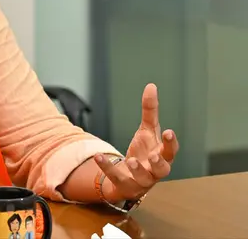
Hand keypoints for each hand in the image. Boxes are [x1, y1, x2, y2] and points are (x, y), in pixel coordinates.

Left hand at [94, 83, 178, 201]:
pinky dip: (107, 167)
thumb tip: (151, 86)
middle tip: (153, 155)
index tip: (169, 132)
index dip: (171, 143)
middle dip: (159, 162)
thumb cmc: (144, 152)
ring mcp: (141, 180)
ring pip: (142, 177)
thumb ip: (150, 111)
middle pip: (163, 169)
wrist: (131, 178)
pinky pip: (116, 177)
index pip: (171, 151)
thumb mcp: (147, 131)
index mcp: (162, 155)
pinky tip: (98, 156)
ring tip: (130, 160)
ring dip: (137, 169)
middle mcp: (155, 170)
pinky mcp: (125, 184)